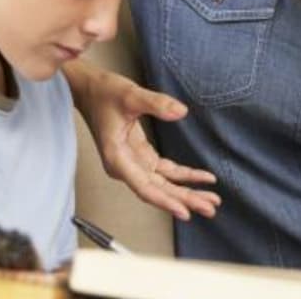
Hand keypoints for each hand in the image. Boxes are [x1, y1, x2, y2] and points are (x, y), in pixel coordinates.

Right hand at [84, 70, 220, 220]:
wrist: (89, 89)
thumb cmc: (103, 93)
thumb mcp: (130, 95)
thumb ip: (156, 103)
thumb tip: (180, 111)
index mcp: (118, 158)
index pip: (144, 188)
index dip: (165, 201)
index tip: (185, 212)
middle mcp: (125, 166)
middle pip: (158, 190)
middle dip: (185, 200)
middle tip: (209, 208)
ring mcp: (134, 163)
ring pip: (164, 184)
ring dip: (187, 192)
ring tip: (211, 200)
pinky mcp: (141, 155)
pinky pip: (166, 171)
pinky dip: (184, 175)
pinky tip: (202, 178)